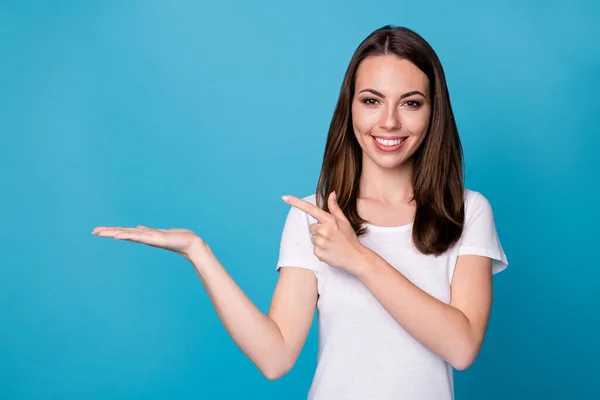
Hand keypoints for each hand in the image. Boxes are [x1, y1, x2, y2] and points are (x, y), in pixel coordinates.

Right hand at [91, 225, 206, 258]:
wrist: (190, 243)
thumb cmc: (176, 238)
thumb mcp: (159, 233)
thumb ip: (147, 231)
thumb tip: (138, 227)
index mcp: (144, 235)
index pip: (124, 231)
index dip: (111, 230)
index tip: (98, 230)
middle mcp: (144, 237)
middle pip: (122, 233)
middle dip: (108, 232)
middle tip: (93, 231)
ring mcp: (149, 239)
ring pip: (128, 234)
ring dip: (114, 233)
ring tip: (101, 232)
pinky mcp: (155, 239)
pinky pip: (139, 236)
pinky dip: (128, 235)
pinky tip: (119, 235)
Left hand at [282, 191, 366, 273]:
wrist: (356, 258)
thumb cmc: (349, 239)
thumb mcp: (344, 221)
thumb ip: (334, 208)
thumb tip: (331, 193)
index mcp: (330, 220)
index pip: (310, 209)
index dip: (296, 202)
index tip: (284, 197)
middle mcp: (324, 229)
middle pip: (312, 227)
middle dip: (319, 231)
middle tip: (331, 237)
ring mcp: (321, 241)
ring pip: (312, 238)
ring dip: (319, 241)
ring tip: (331, 244)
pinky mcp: (318, 252)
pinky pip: (313, 249)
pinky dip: (320, 250)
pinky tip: (329, 251)